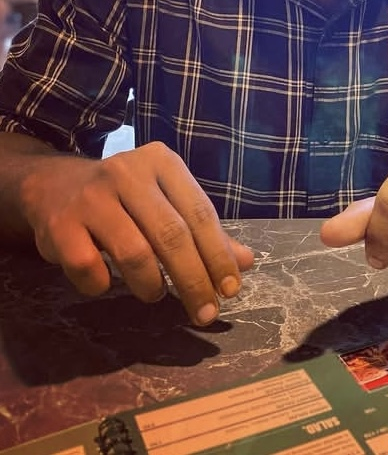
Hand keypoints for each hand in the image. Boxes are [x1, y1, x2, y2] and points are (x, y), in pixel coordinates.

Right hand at [18, 141, 254, 325]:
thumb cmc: (124, 197)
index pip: (200, 213)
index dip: (218, 255)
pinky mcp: (60, 224)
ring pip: (134, 253)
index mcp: (162, 162)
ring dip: (151, 286)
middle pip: (172, 235)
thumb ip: (203, 231)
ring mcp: (92, 197)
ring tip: (156, 295)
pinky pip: (88, 267)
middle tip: (205, 313)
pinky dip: (101, 285)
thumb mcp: (166, 201)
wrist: (54, 184)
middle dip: (194, 280)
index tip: (231, 289)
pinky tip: (106, 285)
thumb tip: (245, 263)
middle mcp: (128, 173)